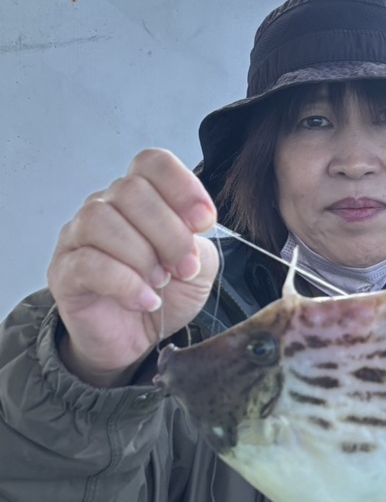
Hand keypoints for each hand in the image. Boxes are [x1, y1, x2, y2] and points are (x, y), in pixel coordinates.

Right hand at [47, 149, 218, 386]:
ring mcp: (78, 236)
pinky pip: (88, 263)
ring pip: (102, 221)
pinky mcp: (64, 272)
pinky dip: (125, 283)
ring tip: (160, 282)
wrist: (137, 338)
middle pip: (131, 190)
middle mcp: (105, 206)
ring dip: (142, 255)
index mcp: (140, 196)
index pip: (152, 163)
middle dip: (169, 232)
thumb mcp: (198, 264)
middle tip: (184, 267)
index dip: (182, 186)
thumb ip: (198, 240)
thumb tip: (190, 227)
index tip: (204, 222)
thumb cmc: (166, 293)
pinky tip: (146, 300)